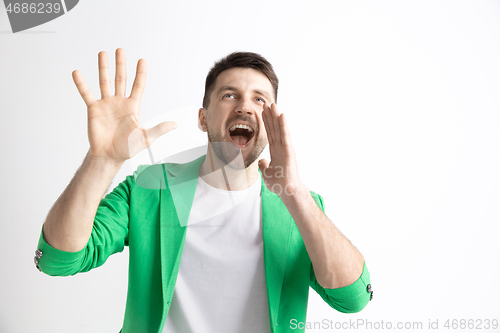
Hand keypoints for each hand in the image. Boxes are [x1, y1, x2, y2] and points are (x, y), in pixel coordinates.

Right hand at [72, 48, 176, 164]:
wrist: (109, 156)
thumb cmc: (127, 148)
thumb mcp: (146, 138)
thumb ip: (159, 129)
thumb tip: (176, 125)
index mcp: (132, 107)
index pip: (138, 86)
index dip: (140, 74)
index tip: (142, 60)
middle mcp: (119, 102)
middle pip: (120, 79)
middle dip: (121, 65)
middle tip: (120, 50)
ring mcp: (106, 104)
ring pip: (104, 82)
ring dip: (103, 68)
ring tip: (103, 53)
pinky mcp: (93, 109)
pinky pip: (86, 94)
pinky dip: (81, 84)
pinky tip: (77, 73)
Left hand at [258, 103, 303, 197]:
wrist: (287, 191)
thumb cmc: (280, 183)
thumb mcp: (267, 173)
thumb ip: (264, 166)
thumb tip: (261, 161)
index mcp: (276, 151)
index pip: (270, 133)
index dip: (266, 122)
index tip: (263, 112)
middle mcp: (281, 147)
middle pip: (274, 128)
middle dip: (270, 115)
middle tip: (267, 103)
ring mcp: (286, 148)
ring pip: (280, 128)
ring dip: (276, 116)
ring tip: (273, 104)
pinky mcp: (289, 150)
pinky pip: (285, 135)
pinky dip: (283, 125)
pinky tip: (281, 115)